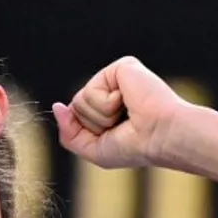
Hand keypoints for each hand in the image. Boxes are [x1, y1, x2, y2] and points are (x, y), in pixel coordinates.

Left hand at [53, 56, 187, 168]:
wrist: (160, 137)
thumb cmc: (134, 147)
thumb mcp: (93, 150)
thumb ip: (69, 133)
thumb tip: (57, 107)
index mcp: (107, 107)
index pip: (76, 115)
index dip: (88, 131)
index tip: (115, 135)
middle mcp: (111, 90)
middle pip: (76, 106)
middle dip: (94, 123)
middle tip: (122, 124)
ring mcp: (116, 77)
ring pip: (80, 100)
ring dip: (102, 116)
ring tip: (126, 114)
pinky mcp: (122, 67)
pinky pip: (92, 90)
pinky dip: (107, 103)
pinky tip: (128, 101)